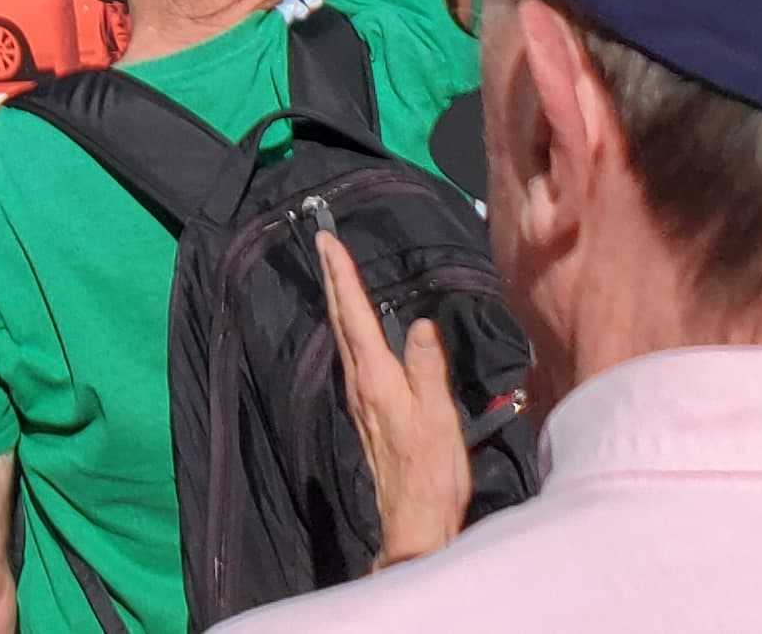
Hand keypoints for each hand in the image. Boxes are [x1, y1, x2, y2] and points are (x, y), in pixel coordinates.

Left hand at [317, 229, 468, 568]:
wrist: (414, 519)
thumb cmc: (430, 471)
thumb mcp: (437, 416)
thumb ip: (426, 368)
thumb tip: (417, 323)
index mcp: (375, 379)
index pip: (356, 316)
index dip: (344, 277)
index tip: (329, 242)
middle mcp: (360, 385)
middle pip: (342, 322)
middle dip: (334, 281)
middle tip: (324, 244)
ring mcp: (360, 399)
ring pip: (345, 338)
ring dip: (340, 303)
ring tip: (337, 274)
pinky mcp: (368, 412)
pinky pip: (354, 357)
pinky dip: (351, 329)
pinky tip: (356, 329)